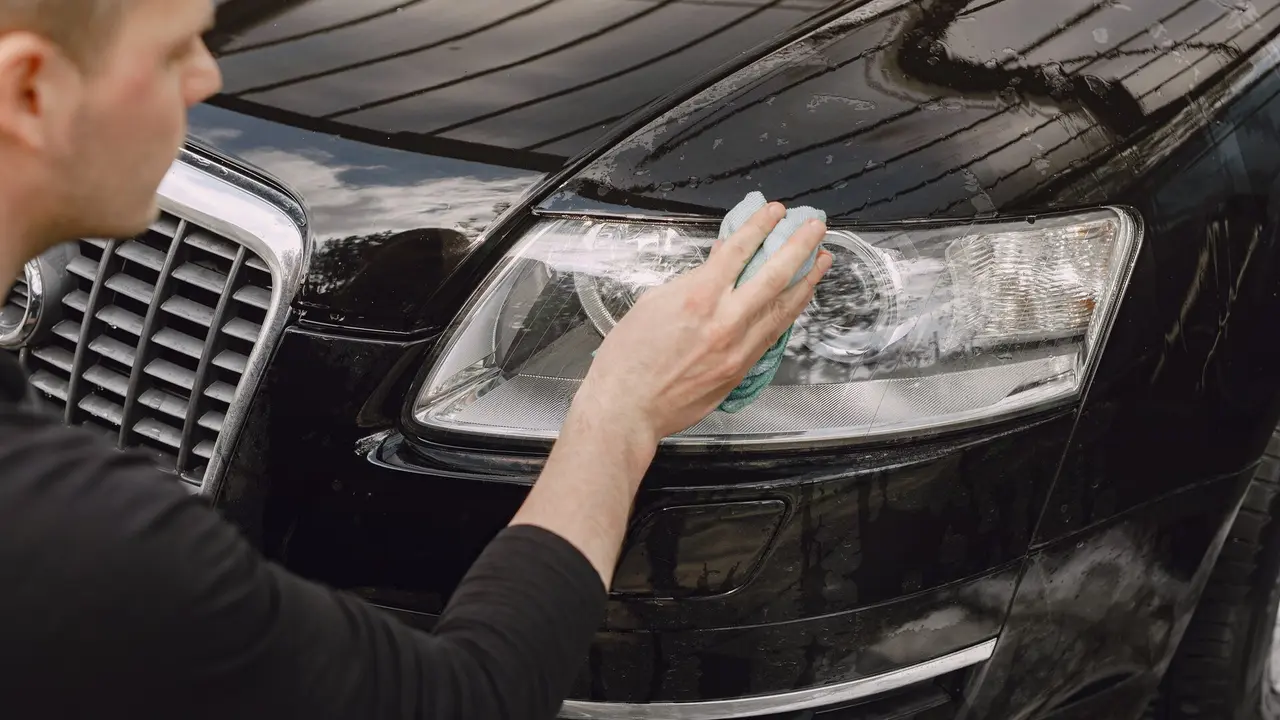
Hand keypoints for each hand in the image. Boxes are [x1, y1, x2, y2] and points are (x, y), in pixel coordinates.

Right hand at [573, 201, 831, 446]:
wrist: (628, 407)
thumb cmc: (628, 357)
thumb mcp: (652, 304)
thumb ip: (691, 281)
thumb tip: (718, 263)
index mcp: (697, 298)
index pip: (738, 251)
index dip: (760, 226)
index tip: (775, 211)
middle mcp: (725, 321)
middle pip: (773, 276)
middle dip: (798, 247)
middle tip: (816, 227)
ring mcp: (738, 349)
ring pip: (783, 308)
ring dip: (806, 281)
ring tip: (822, 260)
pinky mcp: (741, 371)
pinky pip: (773, 334)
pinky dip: (789, 312)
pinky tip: (799, 299)